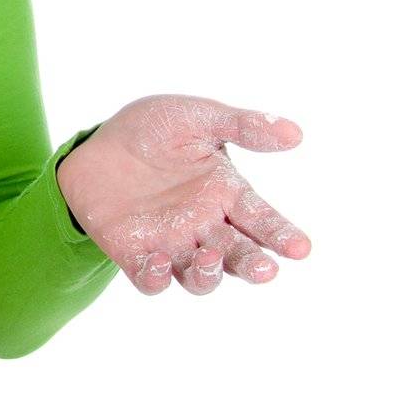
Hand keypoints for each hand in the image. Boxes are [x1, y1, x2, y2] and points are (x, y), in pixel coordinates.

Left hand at [55, 94, 310, 295]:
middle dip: (253, 264)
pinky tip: (159, 263)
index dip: (281, 235)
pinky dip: (157, 278)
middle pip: (237, 255)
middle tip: (266, 269)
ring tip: (210, 255)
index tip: (300, 248)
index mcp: (225, 194)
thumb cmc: (153, 130)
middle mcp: (204, 225)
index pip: (261, 221)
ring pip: (200, 276)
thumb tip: (294, 133)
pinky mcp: (134, 253)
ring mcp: (171, 243)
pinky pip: (150, 279)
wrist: (96, 144)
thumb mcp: (196, 118)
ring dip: (209, 273)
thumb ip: (240, 126)